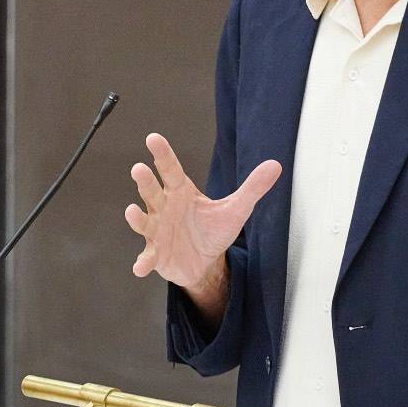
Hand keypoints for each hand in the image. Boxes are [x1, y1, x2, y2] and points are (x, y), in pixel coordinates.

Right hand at [125, 133, 280, 296]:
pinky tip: (140, 267)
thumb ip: (253, 188)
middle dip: (145, 181)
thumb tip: (276, 165)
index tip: (153, 138)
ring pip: (144, 221)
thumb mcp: (236, 209)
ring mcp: (157, 231)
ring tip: (132, 212)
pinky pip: (148, 257)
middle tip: (139, 169)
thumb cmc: (213, 230)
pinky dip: (143, 262)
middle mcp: (164, 208)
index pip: (170, 169)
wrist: (204, 261)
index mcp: (181, 192)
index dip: (162, 154)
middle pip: (152, 192)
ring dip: (136, 218)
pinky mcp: (156, 254)